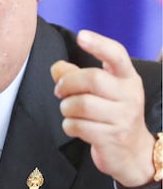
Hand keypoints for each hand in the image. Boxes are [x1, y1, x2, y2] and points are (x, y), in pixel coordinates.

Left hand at [50, 30, 155, 186]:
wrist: (132, 152)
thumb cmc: (111, 114)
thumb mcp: (100, 92)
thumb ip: (77, 76)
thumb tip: (57, 67)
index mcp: (127, 78)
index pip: (117, 55)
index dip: (99, 44)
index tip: (81, 35)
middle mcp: (130, 95)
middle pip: (92, 79)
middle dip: (67, 84)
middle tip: (59, 91)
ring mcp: (123, 117)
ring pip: (81, 104)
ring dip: (66, 107)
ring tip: (69, 111)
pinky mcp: (112, 137)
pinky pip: (77, 126)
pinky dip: (68, 125)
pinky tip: (75, 127)